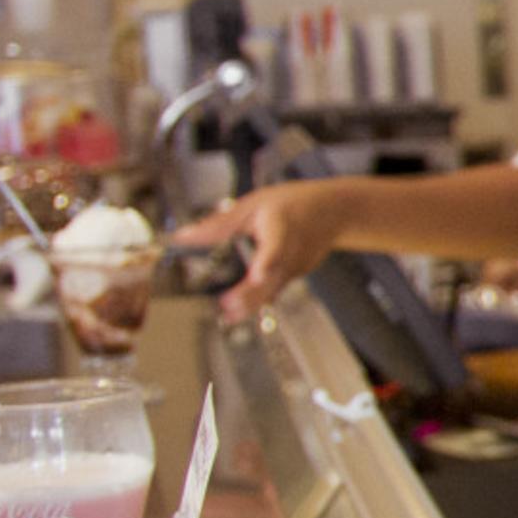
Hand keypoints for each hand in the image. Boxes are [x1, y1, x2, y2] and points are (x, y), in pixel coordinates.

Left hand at [170, 182, 350, 318]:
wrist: (334, 212)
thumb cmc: (294, 204)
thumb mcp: (254, 205)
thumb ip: (219, 224)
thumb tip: (184, 236)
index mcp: (281, 227)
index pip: (276, 247)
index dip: (267, 262)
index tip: (258, 274)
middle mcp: (292, 251)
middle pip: (272, 278)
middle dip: (249, 294)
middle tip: (226, 305)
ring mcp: (296, 267)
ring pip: (272, 290)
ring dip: (251, 303)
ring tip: (228, 314)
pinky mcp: (294, 276)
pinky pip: (273, 290)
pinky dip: (257, 299)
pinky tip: (238, 308)